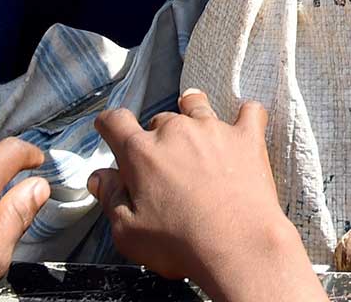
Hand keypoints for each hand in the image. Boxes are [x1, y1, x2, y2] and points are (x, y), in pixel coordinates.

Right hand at [90, 91, 318, 300]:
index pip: (116, 122)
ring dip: (192, 111)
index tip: (109, 128)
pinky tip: (243, 124)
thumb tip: (100, 177)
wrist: (238, 245)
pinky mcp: (246, 136)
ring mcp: (213, 130)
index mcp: (142, 153)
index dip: (109, 124)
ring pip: (197, 105)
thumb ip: (111, 199)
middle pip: (159, 119)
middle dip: (157, 137)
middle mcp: (176, 132)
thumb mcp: (128, 232)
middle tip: (163, 162)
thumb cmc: (180, 243)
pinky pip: (249, 112)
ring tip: (194, 122)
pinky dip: (245, 116)